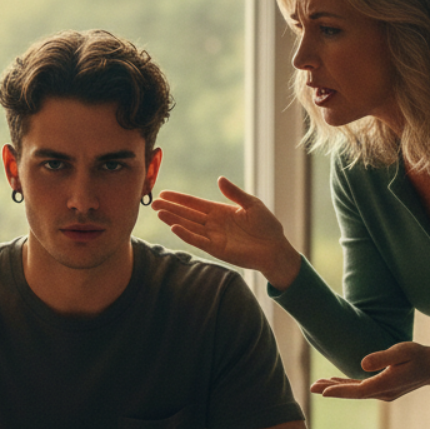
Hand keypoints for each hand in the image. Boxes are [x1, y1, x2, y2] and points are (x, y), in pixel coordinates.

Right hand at [152, 177, 301, 289]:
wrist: (275, 248)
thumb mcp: (252, 204)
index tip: (164, 193)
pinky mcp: (217, 249)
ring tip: (158, 212)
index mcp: (220, 211)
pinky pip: (198, 240)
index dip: (179, 199)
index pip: (194, 203)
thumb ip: (234, 193)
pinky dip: (186, 234)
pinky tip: (174, 227)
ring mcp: (213, 237)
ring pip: (188, 226)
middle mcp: (213, 224)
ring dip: (173, 220)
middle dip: (170, 208)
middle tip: (154, 203)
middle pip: (187, 214)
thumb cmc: (267, 226)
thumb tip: (219, 179)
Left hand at [309, 342, 429, 400]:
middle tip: (311, 387)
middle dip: (332, 390)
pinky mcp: (383, 389)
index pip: (359, 390)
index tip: (323, 392)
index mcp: (387, 384)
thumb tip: (362, 364)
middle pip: (353, 393)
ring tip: (317, 385)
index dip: (340, 390)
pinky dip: (347, 386)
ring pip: (355, 392)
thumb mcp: (402, 351)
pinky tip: (334, 383)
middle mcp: (384, 392)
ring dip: (336, 388)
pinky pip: (361, 389)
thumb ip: (383, 357)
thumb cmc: (418, 356)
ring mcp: (383, 393)